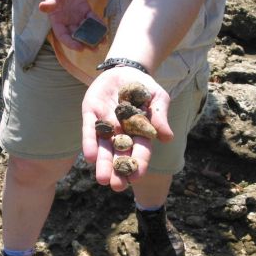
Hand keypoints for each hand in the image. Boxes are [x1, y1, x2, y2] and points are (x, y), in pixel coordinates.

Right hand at [39, 0, 99, 50]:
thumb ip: (48, 3)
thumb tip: (42, 7)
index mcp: (57, 22)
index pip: (63, 36)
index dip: (71, 43)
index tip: (80, 48)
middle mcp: (67, 23)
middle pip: (77, 36)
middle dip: (86, 43)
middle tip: (95, 49)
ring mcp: (77, 17)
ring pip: (86, 30)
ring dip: (95, 36)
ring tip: (103, 42)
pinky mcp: (84, 10)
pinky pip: (92, 19)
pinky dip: (98, 24)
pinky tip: (104, 28)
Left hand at [82, 67, 173, 191]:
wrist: (126, 69)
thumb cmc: (145, 87)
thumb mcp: (158, 98)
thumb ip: (160, 116)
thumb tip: (167, 138)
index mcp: (139, 131)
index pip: (140, 150)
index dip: (138, 162)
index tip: (137, 177)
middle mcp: (121, 132)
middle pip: (120, 154)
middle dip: (118, 170)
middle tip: (117, 186)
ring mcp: (105, 124)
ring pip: (103, 147)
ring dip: (103, 163)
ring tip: (102, 179)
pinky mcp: (91, 113)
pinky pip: (89, 130)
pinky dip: (90, 142)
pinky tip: (89, 156)